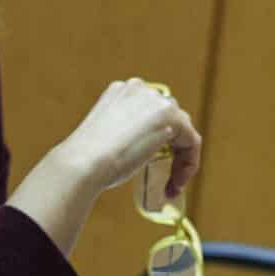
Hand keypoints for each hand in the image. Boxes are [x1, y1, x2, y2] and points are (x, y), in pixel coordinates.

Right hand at [56, 79, 201, 201]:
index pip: (149, 112)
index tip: (149, 167)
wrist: (82, 163)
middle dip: (170, 149)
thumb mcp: (106, 138)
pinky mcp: (171, 117)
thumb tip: (141, 148)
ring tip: (170, 185)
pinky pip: (191, 141)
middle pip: (169, 118)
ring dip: (180, 159)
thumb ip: (125, 134)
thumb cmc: (87, 161)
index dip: (154, 142)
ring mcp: (156, 101)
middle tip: (164, 179)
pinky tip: (176, 183)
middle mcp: (140, 90)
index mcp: (120, 92)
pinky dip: (189, 163)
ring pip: (182, 130)